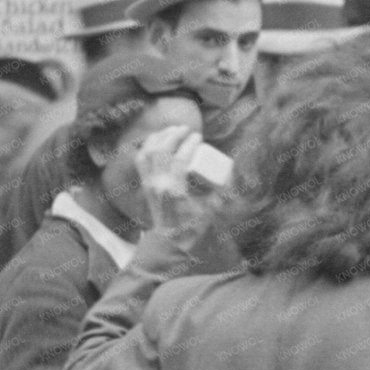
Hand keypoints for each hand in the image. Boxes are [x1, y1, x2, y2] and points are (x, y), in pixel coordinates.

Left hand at [136, 125, 221, 250]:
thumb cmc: (192, 226)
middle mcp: (159, 184)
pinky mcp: (145, 184)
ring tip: (172, 130)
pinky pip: (141, 159)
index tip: (198, 136)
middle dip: (174, 135)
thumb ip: (220, 191)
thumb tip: (228, 173)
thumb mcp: (210, 209)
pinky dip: (148, 146)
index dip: (189, 144)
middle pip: (162, 151)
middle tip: (187, 129)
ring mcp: (149, 183)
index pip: (180, 159)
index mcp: (175, 190)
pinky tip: (158, 140)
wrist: (170, 241)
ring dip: (160, 137)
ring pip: (148, 152)